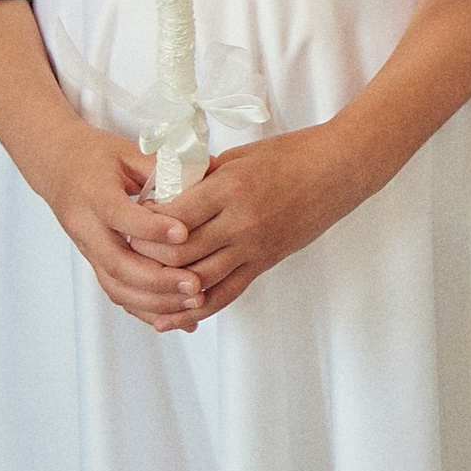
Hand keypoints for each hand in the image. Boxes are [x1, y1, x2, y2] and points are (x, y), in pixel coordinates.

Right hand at [37, 115, 209, 330]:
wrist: (56, 166)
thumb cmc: (96, 156)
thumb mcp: (128, 151)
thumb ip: (164, 165)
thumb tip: (209, 170)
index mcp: (94, 194)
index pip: (120, 217)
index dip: (152, 228)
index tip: (184, 234)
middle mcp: (87, 227)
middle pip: (117, 264)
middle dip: (158, 279)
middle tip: (195, 284)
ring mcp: (88, 249)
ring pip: (116, 286)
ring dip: (155, 301)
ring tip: (193, 302)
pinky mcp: (95, 262)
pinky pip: (118, 293)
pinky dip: (147, 309)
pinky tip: (177, 317)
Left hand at [118, 125, 362, 314]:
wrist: (341, 168)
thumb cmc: (293, 154)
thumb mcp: (240, 156)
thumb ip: (203, 177)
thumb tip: (165, 192)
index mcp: (231, 188)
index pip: (173, 217)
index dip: (145, 224)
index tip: (131, 220)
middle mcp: (241, 222)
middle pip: (180, 253)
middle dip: (148, 255)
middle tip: (129, 250)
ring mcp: (256, 247)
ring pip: (198, 280)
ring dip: (167, 285)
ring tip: (143, 281)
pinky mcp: (266, 262)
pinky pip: (227, 292)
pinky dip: (198, 307)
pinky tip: (173, 316)